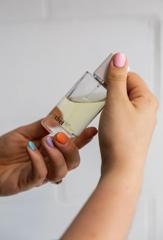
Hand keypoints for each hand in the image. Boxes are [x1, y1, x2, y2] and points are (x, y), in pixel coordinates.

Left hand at [0, 120, 96, 195]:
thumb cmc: (5, 149)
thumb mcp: (25, 132)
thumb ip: (43, 126)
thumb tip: (60, 114)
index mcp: (51, 150)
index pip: (73, 145)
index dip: (84, 139)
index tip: (92, 129)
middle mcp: (50, 163)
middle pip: (73, 162)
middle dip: (71, 148)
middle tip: (59, 136)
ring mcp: (41, 173)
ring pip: (61, 171)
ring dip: (56, 155)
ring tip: (45, 142)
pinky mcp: (30, 181)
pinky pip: (41, 175)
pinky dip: (38, 160)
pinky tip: (31, 149)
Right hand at [98, 53, 158, 175]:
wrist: (120, 167)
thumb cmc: (121, 138)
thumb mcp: (116, 102)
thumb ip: (117, 79)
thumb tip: (120, 57)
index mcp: (147, 100)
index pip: (130, 76)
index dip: (114, 76)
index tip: (101, 80)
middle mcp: (146, 109)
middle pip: (126, 89)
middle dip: (112, 91)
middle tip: (103, 101)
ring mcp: (139, 121)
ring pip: (122, 102)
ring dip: (110, 103)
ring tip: (105, 114)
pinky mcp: (131, 130)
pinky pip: (121, 114)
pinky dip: (111, 114)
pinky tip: (108, 122)